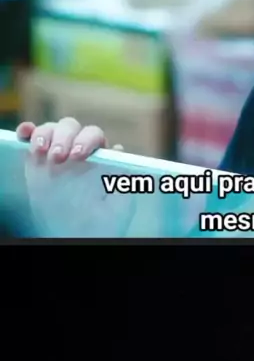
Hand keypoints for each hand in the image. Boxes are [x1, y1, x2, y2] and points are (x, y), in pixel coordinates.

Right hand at [15, 118, 131, 237]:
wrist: (79, 233)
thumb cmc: (100, 218)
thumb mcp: (117, 204)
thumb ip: (120, 178)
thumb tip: (117, 149)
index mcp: (97, 152)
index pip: (92, 135)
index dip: (86, 140)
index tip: (78, 155)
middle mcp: (75, 145)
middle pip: (69, 128)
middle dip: (63, 138)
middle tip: (57, 157)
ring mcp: (55, 149)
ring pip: (50, 130)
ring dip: (44, 134)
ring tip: (40, 150)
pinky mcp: (36, 158)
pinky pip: (31, 137)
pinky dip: (28, 132)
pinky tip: (26, 134)